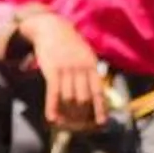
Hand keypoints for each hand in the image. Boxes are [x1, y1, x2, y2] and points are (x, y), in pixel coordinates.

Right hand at [20, 8, 105, 129]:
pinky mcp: (51, 71)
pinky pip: (53, 93)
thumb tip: (97, 93)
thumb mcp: (86, 54)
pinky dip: (52, 107)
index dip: (100, 109)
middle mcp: (80, 68)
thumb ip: (91, 71)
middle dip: (82, 114)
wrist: (51, 28)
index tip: (102, 122)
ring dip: (68, 113)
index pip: (98, 91)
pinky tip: (52, 118)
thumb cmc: (71, 43)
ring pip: (69, 98)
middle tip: (79, 124)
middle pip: (83, 98)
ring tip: (66, 123)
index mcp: (91, 65)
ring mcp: (66, 70)